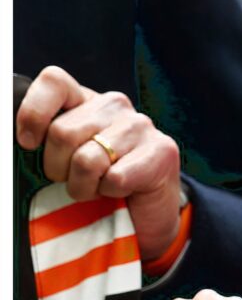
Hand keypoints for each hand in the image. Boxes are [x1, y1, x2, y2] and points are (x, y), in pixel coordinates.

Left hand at [16, 65, 181, 259]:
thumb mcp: (63, 158)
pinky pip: (115, 178)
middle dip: (59, 168)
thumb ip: (45, 142)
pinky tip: (123, 191)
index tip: (29, 144)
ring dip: (85, 186)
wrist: (145, 217)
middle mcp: (115, 106)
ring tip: (99, 187)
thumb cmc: (98, 186)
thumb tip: (20, 141)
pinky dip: (111, 193)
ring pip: (87, 159)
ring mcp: (141, 126)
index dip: (33, 113)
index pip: (54, 82)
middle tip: (77, 179)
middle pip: (62, 132)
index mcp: (87, 102)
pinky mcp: (163, 150)